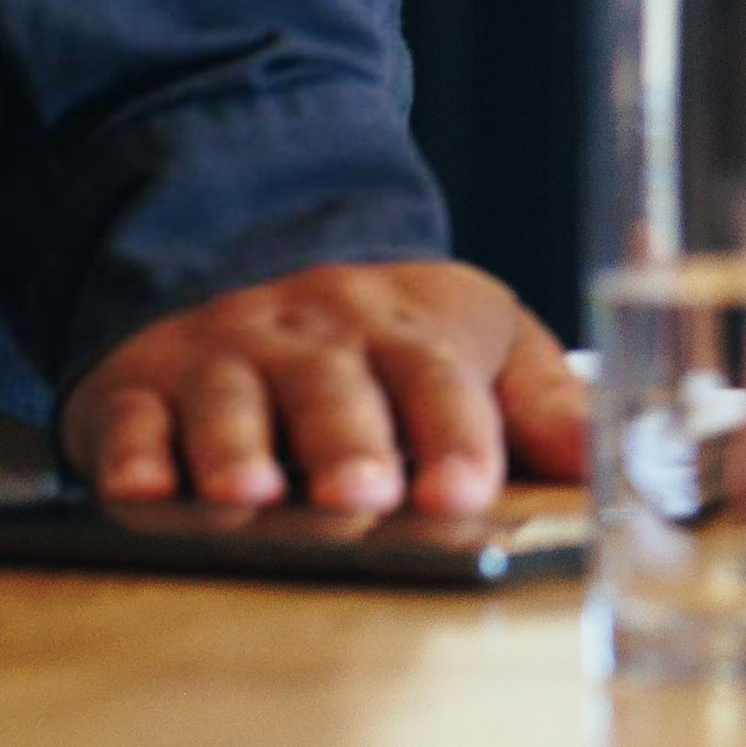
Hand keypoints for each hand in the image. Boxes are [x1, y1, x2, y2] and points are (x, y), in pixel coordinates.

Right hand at [65, 258, 584, 516]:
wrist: (250, 250)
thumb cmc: (385, 334)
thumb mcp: (481, 343)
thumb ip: (541, 405)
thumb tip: (614, 461)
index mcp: (408, 326)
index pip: (441, 376)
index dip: (458, 434)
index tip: (468, 491)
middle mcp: (316, 335)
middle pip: (336, 387)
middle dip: (350, 442)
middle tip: (365, 496)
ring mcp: (225, 354)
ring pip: (231, 400)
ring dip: (239, 448)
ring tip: (251, 495)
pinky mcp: (140, 383)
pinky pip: (132, 417)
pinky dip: (133, 454)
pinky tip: (139, 492)